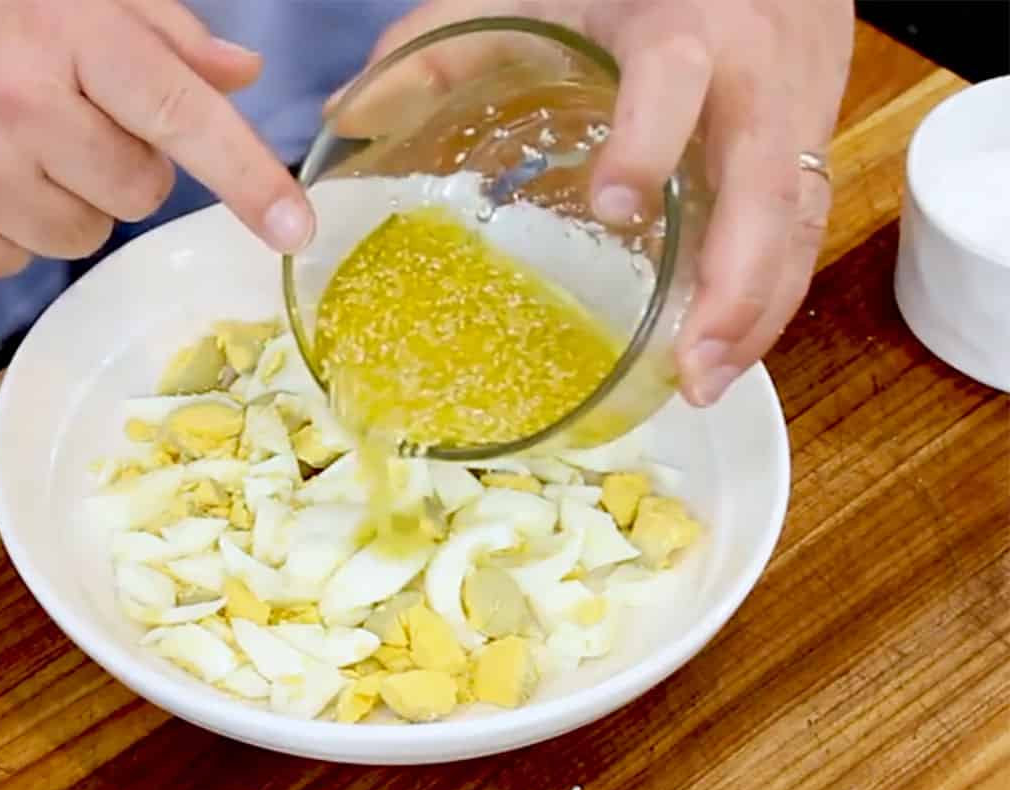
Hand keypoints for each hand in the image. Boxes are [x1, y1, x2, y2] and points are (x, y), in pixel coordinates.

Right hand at [0, 0, 313, 277]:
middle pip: (143, 190)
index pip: (183, 113)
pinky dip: (8, 230)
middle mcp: (24, 104)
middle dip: (117, 164)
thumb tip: (239, 75)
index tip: (295, 224)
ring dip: (64, 200)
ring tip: (1, 146)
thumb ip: (155, 31)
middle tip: (54, 120)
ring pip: (88, 234)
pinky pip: (24, 262)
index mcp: (64, 30)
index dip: (248, 175)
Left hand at [353, 0, 853, 405]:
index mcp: (681, 23)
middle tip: (690, 368)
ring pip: (798, 222)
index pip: (676, 79)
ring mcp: (796, 112)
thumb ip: (444, 45)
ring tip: (704, 384)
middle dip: (735, 282)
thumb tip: (346, 115)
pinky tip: (727, 350)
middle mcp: (754, 73)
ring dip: (758, 312)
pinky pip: (804, 230)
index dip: (651, 141)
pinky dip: (770, 296)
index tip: (614, 206)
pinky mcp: (812, 142)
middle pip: (768, 185)